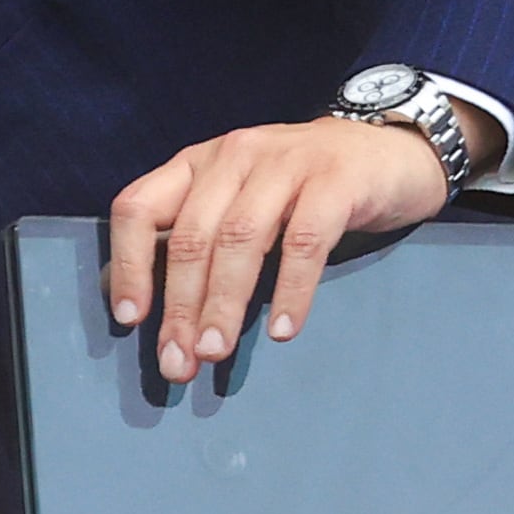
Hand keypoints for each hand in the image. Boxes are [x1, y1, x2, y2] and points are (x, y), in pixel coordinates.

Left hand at [105, 117, 454, 380]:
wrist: (387, 151)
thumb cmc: (302, 189)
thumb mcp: (241, 199)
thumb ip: (206, 239)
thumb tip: (169, 319)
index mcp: (197, 164)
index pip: (138, 207)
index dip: (127, 264)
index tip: (131, 319)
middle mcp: (233, 156)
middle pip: (191, 236)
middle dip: (180, 306)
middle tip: (180, 362)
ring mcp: (285, 163)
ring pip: (241, 239)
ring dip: (223, 302)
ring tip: (215, 351)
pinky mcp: (336, 180)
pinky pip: (305, 242)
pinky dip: (291, 290)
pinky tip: (283, 329)